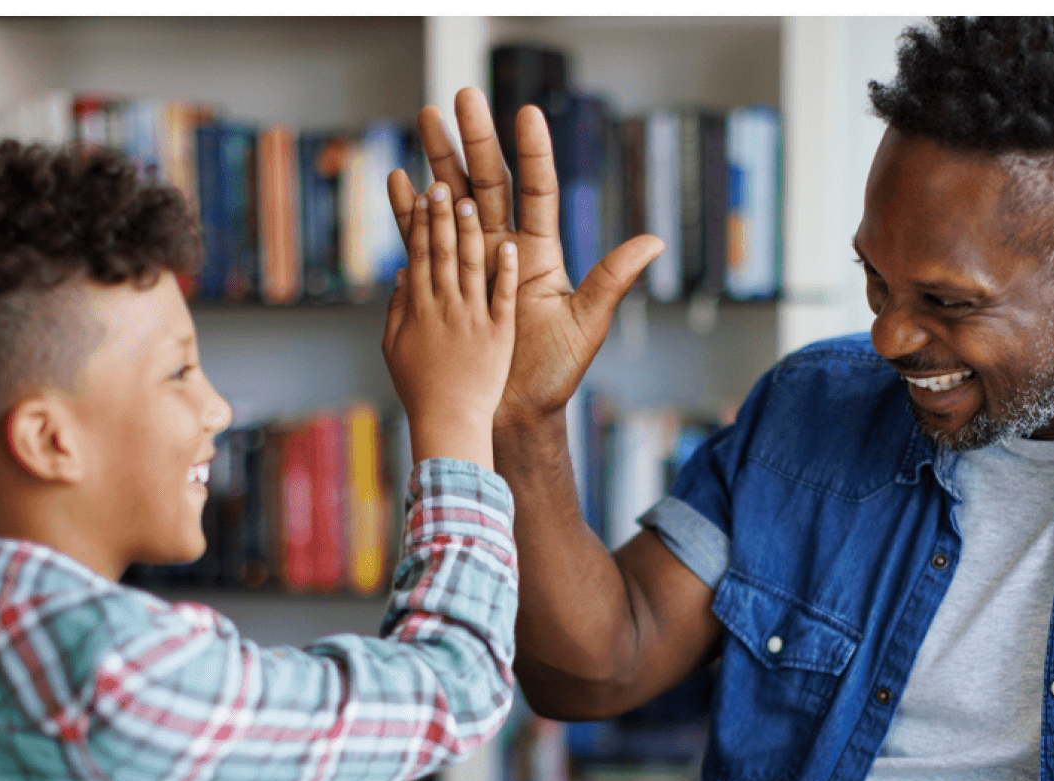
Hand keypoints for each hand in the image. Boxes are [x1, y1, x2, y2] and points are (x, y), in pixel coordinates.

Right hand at [382, 181, 517, 470]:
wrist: (451, 427)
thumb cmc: (421, 392)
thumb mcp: (394, 350)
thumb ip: (398, 310)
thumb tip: (402, 273)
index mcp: (420, 309)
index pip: (421, 254)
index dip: (420, 223)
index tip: (421, 193)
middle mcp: (446, 308)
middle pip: (443, 251)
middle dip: (442, 215)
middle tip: (442, 182)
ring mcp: (474, 319)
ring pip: (471, 266)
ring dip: (470, 232)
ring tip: (471, 200)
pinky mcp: (498, 335)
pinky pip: (502, 298)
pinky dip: (505, 274)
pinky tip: (509, 248)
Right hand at [388, 87, 664, 432]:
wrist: (513, 412)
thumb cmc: (554, 373)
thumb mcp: (586, 323)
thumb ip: (612, 279)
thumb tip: (654, 242)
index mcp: (538, 251)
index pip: (536, 189)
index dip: (533, 152)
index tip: (526, 113)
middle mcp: (504, 247)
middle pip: (487, 181)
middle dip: (474, 139)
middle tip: (461, 96)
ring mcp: (471, 262)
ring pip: (452, 200)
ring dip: (437, 160)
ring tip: (424, 119)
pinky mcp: (445, 282)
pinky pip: (423, 240)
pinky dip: (409, 211)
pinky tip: (400, 180)